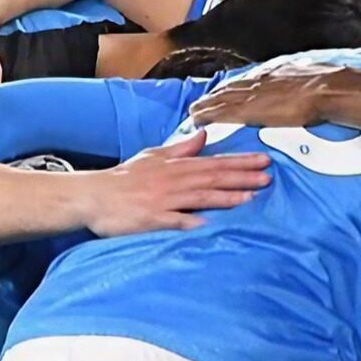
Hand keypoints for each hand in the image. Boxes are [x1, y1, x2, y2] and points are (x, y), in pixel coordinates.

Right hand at [83, 131, 269, 235]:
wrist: (93, 195)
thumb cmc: (125, 178)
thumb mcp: (153, 157)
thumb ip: (180, 148)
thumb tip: (204, 136)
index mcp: (175, 166)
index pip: (214, 162)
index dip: (240, 162)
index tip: (264, 160)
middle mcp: (173, 181)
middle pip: (213, 177)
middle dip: (242, 177)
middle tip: (268, 177)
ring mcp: (164, 200)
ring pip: (200, 196)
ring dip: (226, 196)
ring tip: (251, 197)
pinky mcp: (152, 218)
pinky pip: (176, 220)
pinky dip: (193, 221)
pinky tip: (212, 225)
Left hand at [191, 62, 360, 129]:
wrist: (332, 90)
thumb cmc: (332, 84)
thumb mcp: (317, 73)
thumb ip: (308, 79)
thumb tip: (314, 81)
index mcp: (278, 72)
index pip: (252, 80)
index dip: (238, 87)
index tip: (228, 92)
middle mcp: (262, 79)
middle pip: (233, 87)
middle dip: (216, 95)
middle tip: (201, 102)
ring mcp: (255, 93)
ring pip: (223, 97)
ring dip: (208, 104)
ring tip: (194, 110)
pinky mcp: (252, 109)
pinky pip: (224, 111)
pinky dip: (209, 114)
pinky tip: (198, 118)